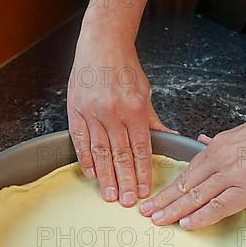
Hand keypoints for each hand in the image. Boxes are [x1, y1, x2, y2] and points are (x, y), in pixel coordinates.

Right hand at [67, 26, 175, 206]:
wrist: (101, 45)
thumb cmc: (125, 68)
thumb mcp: (145, 93)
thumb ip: (153, 121)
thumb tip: (169, 139)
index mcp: (133, 109)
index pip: (140, 148)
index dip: (143, 171)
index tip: (144, 190)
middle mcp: (112, 112)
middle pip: (120, 154)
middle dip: (125, 180)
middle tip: (128, 201)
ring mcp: (92, 112)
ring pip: (100, 151)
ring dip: (106, 176)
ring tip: (110, 194)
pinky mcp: (75, 111)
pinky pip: (81, 141)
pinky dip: (86, 159)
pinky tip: (92, 174)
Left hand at [139, 105, 245, 229]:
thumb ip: (221, 140)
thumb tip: (202, 140)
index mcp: (220, 146)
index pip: (188, 170)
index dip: (170, 186)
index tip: (156, 196)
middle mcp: (221, 160)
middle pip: (186, 184)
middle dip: (164, 200)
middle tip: (146, 212)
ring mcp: (234, 175)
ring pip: (197, 196)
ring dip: (175, 210)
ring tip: (158, 220)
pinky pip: (219, 206)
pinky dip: (202, 216)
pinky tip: (187, 224)